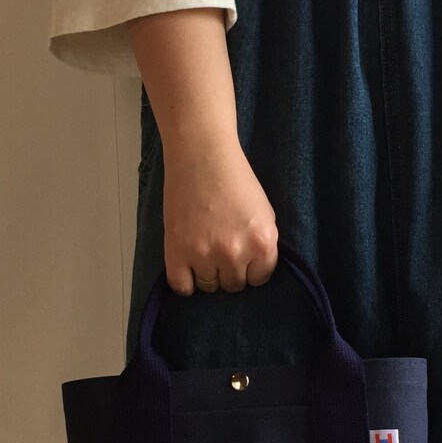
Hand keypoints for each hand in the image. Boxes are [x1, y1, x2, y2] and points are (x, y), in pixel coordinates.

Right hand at [161, 131, 278, 295]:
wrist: (202, 155)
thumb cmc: (235, 179)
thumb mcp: (265, 213)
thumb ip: (262, 245)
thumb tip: (253, 270)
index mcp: (263, 242)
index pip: (260, 279)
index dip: (251, 267)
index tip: (244, 255)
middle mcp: (235, 253)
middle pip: (234, 285)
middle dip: (229, 270)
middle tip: (221, 248)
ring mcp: (204, 255)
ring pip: (209, 286)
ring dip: (207, 273)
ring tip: (204, 250)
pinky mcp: (177, 252)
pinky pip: (182, 287)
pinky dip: (186, 282)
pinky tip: (188, 268)